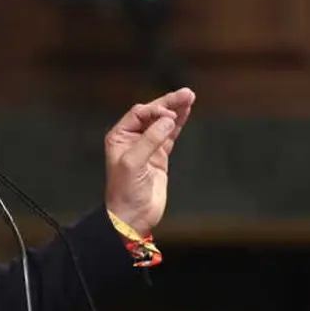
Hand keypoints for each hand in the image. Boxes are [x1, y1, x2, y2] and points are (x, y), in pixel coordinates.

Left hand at [103, 87, 194, 236]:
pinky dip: (179, 124)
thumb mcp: (133, 163)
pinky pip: (170, 135)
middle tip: (187, 93)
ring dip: (176, 110)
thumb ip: (150, 140)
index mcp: (119, 136)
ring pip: (163, 122)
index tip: (169, 116)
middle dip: (169, 103)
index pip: (139, 113)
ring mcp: (147, 147)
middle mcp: (132, 138)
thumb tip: (168, 120)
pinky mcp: (159, 156)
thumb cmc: (125, 192)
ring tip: (190, 97)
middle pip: (152, 114)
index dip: (155, 111)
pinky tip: (186, 112)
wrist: (132, 217)